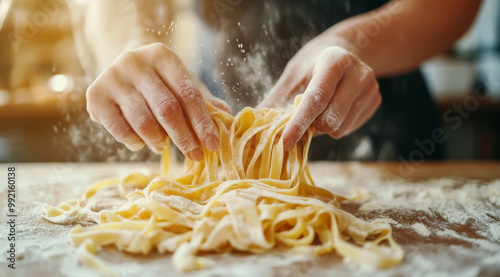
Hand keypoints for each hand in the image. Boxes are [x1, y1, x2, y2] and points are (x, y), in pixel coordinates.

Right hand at [86, 43, 230, 159]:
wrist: (120, 69)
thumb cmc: (159, 81)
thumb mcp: (181, 83)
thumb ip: (203, 100)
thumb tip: (228, 117)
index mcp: (162, 56)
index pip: (188, 94)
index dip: (203, 123)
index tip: (213, 145)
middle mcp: (135, 62)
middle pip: (167, 109)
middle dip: (184, 137)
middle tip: (195, 156)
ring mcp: (112, 78)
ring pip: (143, 122)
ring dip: (159, 141)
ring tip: (163, 146)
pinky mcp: (94, 95)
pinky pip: (119, 130)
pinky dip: (135, 143)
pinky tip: (141, 142)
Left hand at [259, 43, 380, 150]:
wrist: (346, 50)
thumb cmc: (313, 64)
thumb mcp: (293, 74)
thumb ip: (276, 98)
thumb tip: (252, 123)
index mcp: (334, 61)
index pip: (316, 99)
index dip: (298, 123)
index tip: (284, 142)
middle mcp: (358, 73)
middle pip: (329, 119)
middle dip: (310, 126)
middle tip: (301, 119)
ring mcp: (371, 88)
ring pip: (340, 128)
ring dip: (322, 128)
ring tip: (319, 111)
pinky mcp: (376, 100)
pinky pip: (349, 129)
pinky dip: (336, 127)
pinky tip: (333, 110)